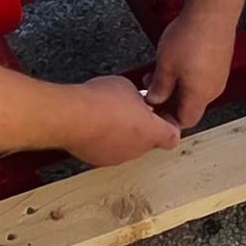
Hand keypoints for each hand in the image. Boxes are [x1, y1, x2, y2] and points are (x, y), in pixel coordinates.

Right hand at [65, 75, 181, 167]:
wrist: (72, 117)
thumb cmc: (99, 102)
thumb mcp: (127, 86)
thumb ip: (137, 97)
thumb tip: (133, 97)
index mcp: (152, 131)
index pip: (173, 136)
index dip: (168, 124)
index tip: (161, 114)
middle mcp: (137, 149)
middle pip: (150, 140)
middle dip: (144, 126)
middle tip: (133, 111)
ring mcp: (117, 157)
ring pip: (129, 146)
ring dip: (124, 134)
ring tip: (111, 116)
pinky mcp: (98, 159)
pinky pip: (109, 150)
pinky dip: (106, 140)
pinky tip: (97, 124)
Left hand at [147, 7, 235, 129]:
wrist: (212, 12)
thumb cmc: (191, 37)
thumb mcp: (165, 66)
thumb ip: (159, 88)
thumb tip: (155, 100)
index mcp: (199, 97)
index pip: (185, 121)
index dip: (167, 119)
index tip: (154, 108)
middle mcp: (213, 90)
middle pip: (190, 106)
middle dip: (169, 99)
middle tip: (152, 87)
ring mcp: (219, 76)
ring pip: (196, 90)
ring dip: (178, 86)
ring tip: (162, 70)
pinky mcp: (220, 62)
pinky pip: (203, 77)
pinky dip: (188, 75)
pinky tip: (177, 60)